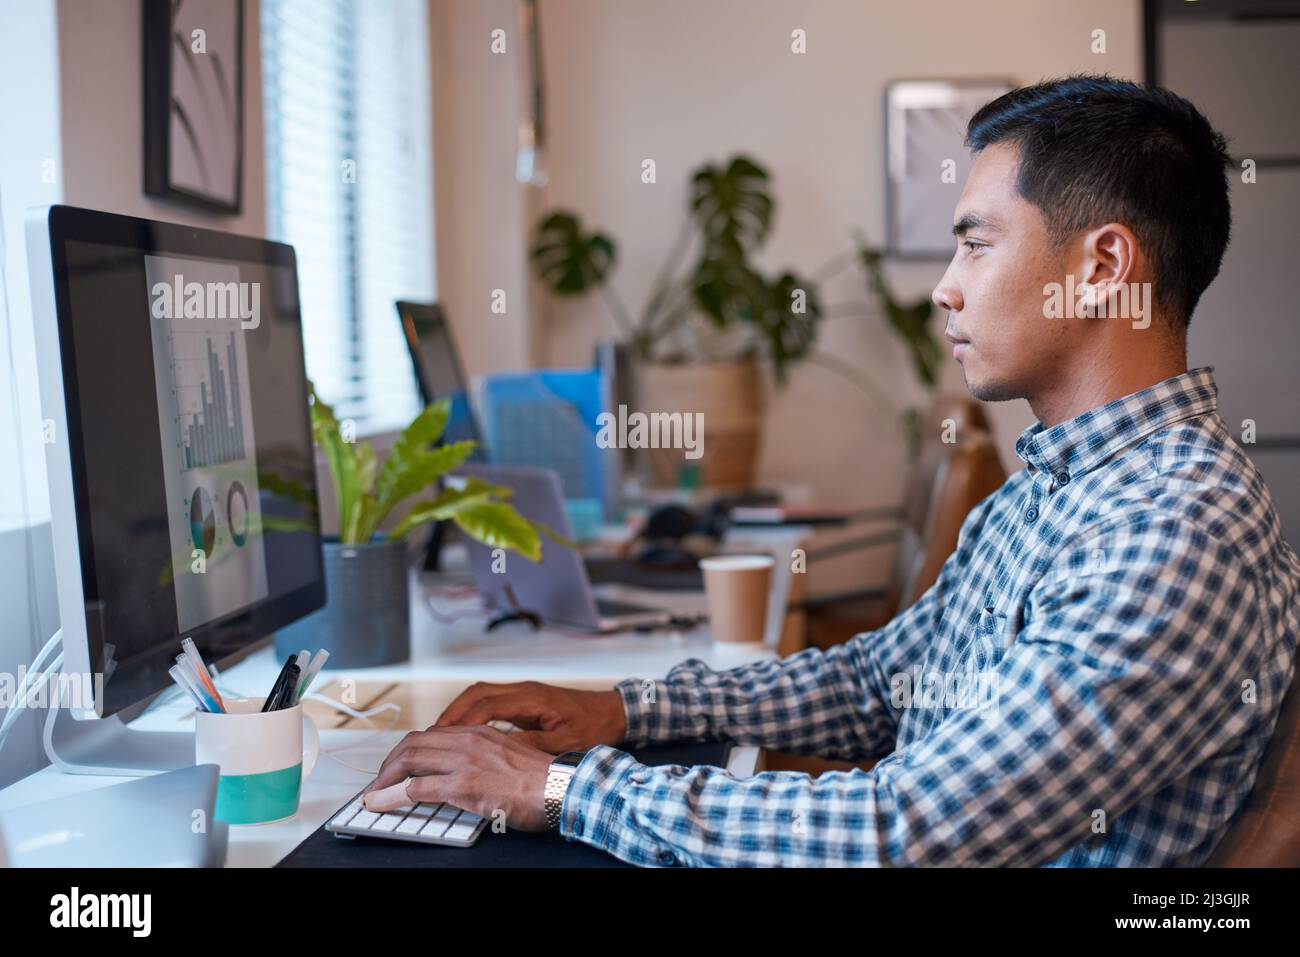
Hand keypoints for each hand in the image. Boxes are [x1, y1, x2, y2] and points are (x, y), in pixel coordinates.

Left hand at [362, 725, 553, 830]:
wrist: (561, 788)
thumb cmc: (543, 780)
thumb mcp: (509, 758)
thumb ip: (484, 760)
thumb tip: (466, 774)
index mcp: (480, 733)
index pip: (432, 734)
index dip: (408, 750)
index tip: (398, 766)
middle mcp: (469, 740)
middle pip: (414, 743)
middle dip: (389, 762)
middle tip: (380, 780)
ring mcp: (465, 761)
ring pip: (409, 760)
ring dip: (385, 778)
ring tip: (375, 792)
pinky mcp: (464, 785)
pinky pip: (417, 788)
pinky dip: (393, 796)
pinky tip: (383, 803)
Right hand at [433, 680, 627, 752]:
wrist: (613, 713)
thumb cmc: (593, 727)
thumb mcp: (564, 742)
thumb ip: (531, 745)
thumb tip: (499, 751)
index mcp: (532, 699)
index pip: (486, 705)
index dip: (461, 722)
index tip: (441, 739)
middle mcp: (523, 691)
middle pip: (475, 694)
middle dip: (450, 715)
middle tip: (429, 737)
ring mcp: (523, 693)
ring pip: (479, 696)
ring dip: (457, 713)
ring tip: (438, 736)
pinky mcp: (524, 700)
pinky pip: (489, 702)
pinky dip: (471, 715)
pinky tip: (462, 733)